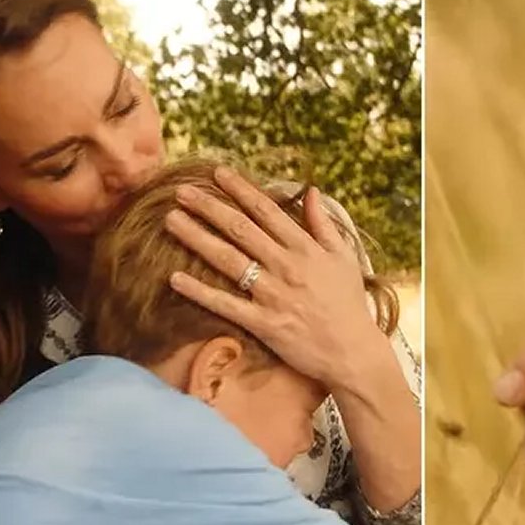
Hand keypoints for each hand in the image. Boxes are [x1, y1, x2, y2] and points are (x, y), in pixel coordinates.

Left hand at [165, 167, 387, 390]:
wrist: (353, 352)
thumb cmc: (350, 305)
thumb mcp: (344, 257)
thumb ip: (324, 224)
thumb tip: (312, 192)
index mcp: (305, 248)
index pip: (266, 210)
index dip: (240, 189)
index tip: (217, 173)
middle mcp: (285, 266)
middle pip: (239, 229)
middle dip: (208, 207)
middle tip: (182, 190)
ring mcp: (272, 295)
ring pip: (227, 260)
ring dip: (197, 238)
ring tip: (171, 220)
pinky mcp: (263, 323)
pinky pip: (225, 304)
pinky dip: (199, 292)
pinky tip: (175, 278)